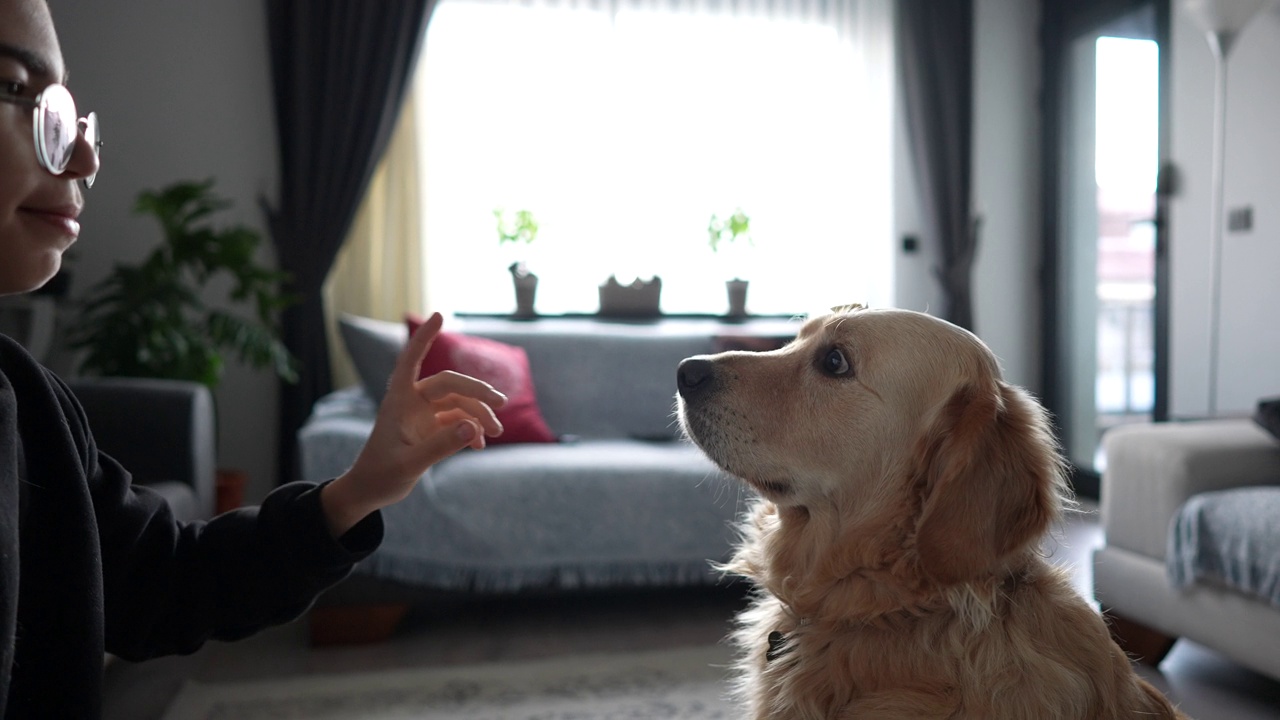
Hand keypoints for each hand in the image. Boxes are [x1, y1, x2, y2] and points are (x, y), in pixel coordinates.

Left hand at [320, 312, 506, 536]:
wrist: (369, 491)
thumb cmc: (380, 476)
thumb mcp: (410, 465)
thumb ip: (441, 446)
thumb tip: (472, 426)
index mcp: (398, 401)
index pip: (411, 361)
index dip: (424, 338)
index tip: (439, 315)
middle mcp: (412, 401)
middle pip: (450, 384)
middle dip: (477, 392)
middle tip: (501, 403)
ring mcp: (422, 414)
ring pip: (458, 403)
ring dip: (479, 414)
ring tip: (498, 433)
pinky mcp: (430, 428)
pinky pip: (458, 420)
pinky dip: (472, 429)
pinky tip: (481, 444)